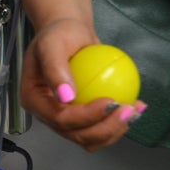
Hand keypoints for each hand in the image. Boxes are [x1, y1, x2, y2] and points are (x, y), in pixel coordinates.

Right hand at [19, 18, 146, 151]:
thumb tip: (66, 96)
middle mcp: (48, 113)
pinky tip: (135, 107)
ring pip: (90, 137)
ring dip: (114, 130)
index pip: (59, 119)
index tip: (110, 101)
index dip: (86, 117)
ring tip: (133, 111)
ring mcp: (65, 117)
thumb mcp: (52, 44)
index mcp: (34, 100)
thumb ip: (55, 69)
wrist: (70, 33)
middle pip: (76, 134)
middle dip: (105, 129)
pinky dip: (119, 122)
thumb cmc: (59, 34)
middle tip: (127, 110)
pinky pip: (101, 126)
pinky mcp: (82, 116)